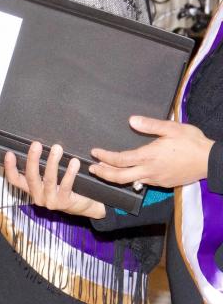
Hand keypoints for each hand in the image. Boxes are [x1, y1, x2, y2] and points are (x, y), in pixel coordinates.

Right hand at [4, 141, 105, 219]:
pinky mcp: (64, 202)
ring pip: (49, 180)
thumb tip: (39, 146)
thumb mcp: (50, 179)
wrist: (85, 205)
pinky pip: (66, 185)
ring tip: (57, 149)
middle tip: (36, 144)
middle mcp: (38, 196)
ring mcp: (50, 201)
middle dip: (33, 159)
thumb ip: (42, 167)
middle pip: (31, 177)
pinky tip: (74, 162)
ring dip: (52, 162)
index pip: (15, 180)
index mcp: (32, 189)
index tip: (9, 154)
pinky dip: (70, 173)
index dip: (10, 168)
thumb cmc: (66, 187)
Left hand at [90, 115, 212, 188]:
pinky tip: (127, 173)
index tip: (94, 152)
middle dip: (103, 173)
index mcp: (149, 156)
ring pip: (130, 181)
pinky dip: (130, 179)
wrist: (211, 161)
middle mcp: (150, 170)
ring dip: (115, 176)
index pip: (120, 160)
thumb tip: (131, 120)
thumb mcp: (172, 128)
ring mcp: (156, 179)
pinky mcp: (163, 183)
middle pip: (120, 177)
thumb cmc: (192, 142)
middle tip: (92, 169)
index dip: (105, 157)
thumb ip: (150, 124)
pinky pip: (142, 183)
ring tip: (105, 170)